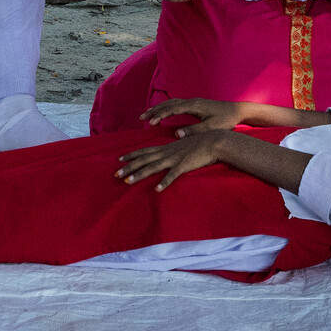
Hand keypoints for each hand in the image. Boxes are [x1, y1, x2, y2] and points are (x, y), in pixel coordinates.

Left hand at [116, 130, 235, 190]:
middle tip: (115, 174)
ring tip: (128, 182)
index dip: (132, 155)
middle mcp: (167, 152)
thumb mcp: (183, 145)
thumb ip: (173, 150)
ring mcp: (174, 159)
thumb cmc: (200, 144)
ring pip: (153, 167)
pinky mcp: (184, 165)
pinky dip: (164, 182)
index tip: (119, 159)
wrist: (214, 141)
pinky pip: (172, 175)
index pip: (145, 151)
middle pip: (144, 160)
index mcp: (166, 148)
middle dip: (129, 167)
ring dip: (139, 174)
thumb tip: (167, 154)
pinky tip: (157, 189)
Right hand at [142, 96, 254, 133]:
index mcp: (194, 106)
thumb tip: (176, 134)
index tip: (150, 122)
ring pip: (171, 103)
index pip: (172, 109)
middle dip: (154, 110)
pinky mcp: (196, 105)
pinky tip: (163, 113)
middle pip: (168, 104)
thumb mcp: (211, 127)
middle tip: (141, 117)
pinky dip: (167, 108)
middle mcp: (192, 101)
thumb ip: (194, 131)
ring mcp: (193, 102)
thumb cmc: (226, 120)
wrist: (237, 111)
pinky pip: (177, 104)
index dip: (160, 115)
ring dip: (159, 108)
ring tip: (147, 115)